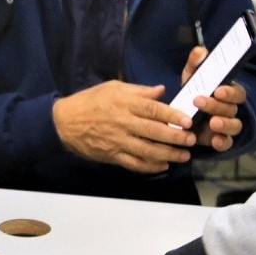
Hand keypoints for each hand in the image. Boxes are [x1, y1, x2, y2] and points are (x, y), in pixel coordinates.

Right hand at [52, 80, 195, 173]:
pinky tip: (163, 166)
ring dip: (168, 155)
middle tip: (191, 140)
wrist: (64, 122)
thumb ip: (138, 90)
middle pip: (154, 131)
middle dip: (175, 137)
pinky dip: (149, 166)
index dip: (172, 115)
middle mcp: (123, 122)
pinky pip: (134, 163)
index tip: (187, 121)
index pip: (152, 109)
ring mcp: (118, 141)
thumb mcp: (112, 87)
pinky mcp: (112, 155)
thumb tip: (161, 91)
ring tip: (183, 156)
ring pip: (147, 150)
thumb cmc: (90, 101)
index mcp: (124, 103)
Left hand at [179, 45, 246, 152]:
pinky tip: (215, 141)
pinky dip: (222, 142)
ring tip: (212, 123)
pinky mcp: (218, 139)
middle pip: (232, 108)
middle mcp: (229, 109)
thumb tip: (199, 52)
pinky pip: (226, 143)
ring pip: (234, 126)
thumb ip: (196, 64)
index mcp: (227, 92)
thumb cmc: (192, 91)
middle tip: (199, 101)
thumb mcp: (191, 76)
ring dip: (225, 124)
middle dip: (217, 105)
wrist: (181, 115)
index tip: (218, 90)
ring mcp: (225, 125)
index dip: (230, 91)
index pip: (237, 92)